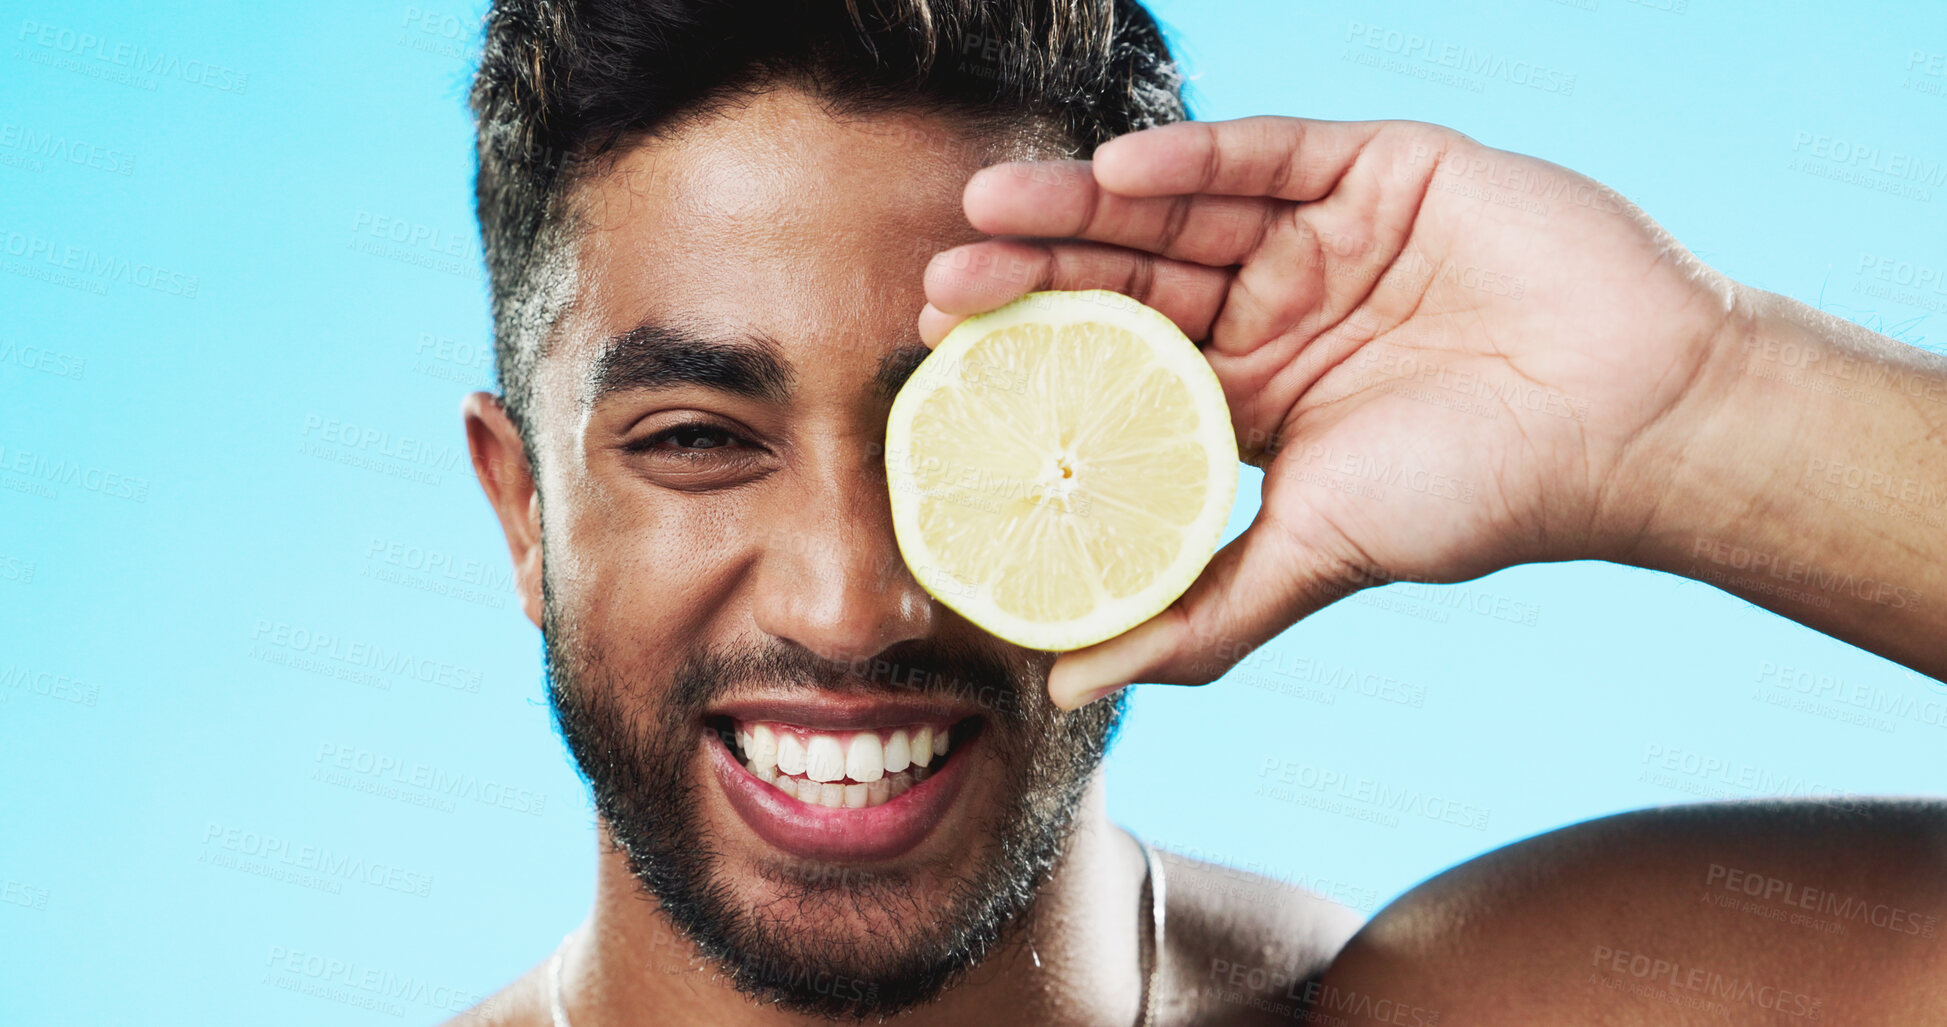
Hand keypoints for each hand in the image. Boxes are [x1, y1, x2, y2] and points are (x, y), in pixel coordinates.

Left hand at [918, 116, 1748, 707]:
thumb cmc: (1483, 495)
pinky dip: (1195, 155)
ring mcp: (1326, 233)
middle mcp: (1277, 307)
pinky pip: (1271, 151)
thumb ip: (1197, 619)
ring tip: (990, 209)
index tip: (942, 357)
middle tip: (938, 282)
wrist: (1635, 422)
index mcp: (1252, 394)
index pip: (1117, 363)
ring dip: (1081, 208)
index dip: (1034, 355)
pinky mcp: (1382, 166)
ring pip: (1179, 208)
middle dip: (1033, 277)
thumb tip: (1064, 693)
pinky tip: (1116, 173)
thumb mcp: (1315, 559)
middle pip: (1129, 279)